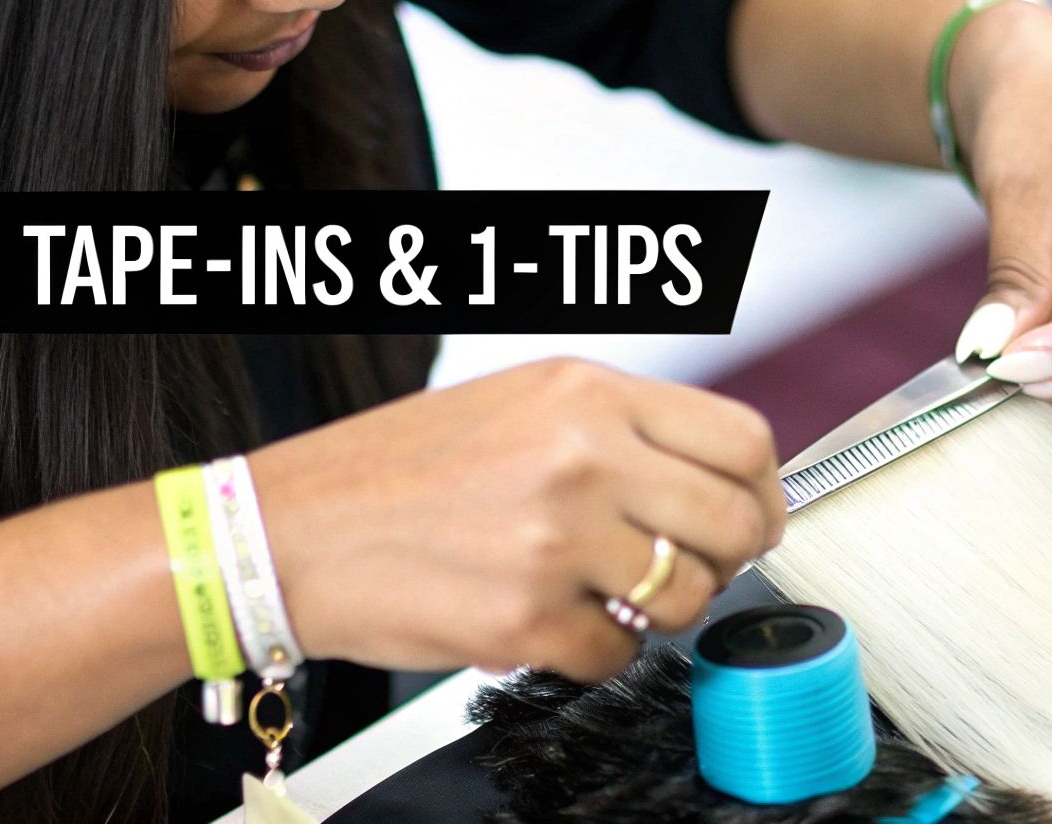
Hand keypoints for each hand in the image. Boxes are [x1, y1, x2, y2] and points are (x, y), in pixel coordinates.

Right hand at [251, 359, 781, 681]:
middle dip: (726, 560)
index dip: (764, 491)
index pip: (741, 440)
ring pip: (686, 599)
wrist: (286, 531)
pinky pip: (617, 657)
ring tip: (601, 593)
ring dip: (656, 612)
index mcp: (586, 394)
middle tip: (689, 570)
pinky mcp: (525, 619)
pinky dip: (593, 653)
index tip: (754, 518)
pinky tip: (547, 622)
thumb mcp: (521, 403)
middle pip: (734, 523)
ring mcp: (556, 539)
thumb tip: (714, 478)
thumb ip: (620, 430)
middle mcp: (582, 456)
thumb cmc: (395, 471)